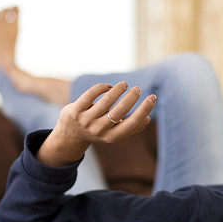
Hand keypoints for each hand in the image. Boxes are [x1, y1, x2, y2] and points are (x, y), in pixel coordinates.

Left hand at [37, 81, 156, 166]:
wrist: (69, 136)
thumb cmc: (98, 131)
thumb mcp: (113, 134)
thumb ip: (129, 128)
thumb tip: (147, 119)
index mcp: (111, 137)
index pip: (132, 124)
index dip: (144, 110)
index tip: (153, 97)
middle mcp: (99, 129)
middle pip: (120, 111)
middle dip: (131, 97)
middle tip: (137, 89)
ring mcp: (86, 120)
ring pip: (106, 101)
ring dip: (118, 90)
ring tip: (124, 84)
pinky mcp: (75, 110)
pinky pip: (90, 95)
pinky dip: (102, 88)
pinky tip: (108, 87)